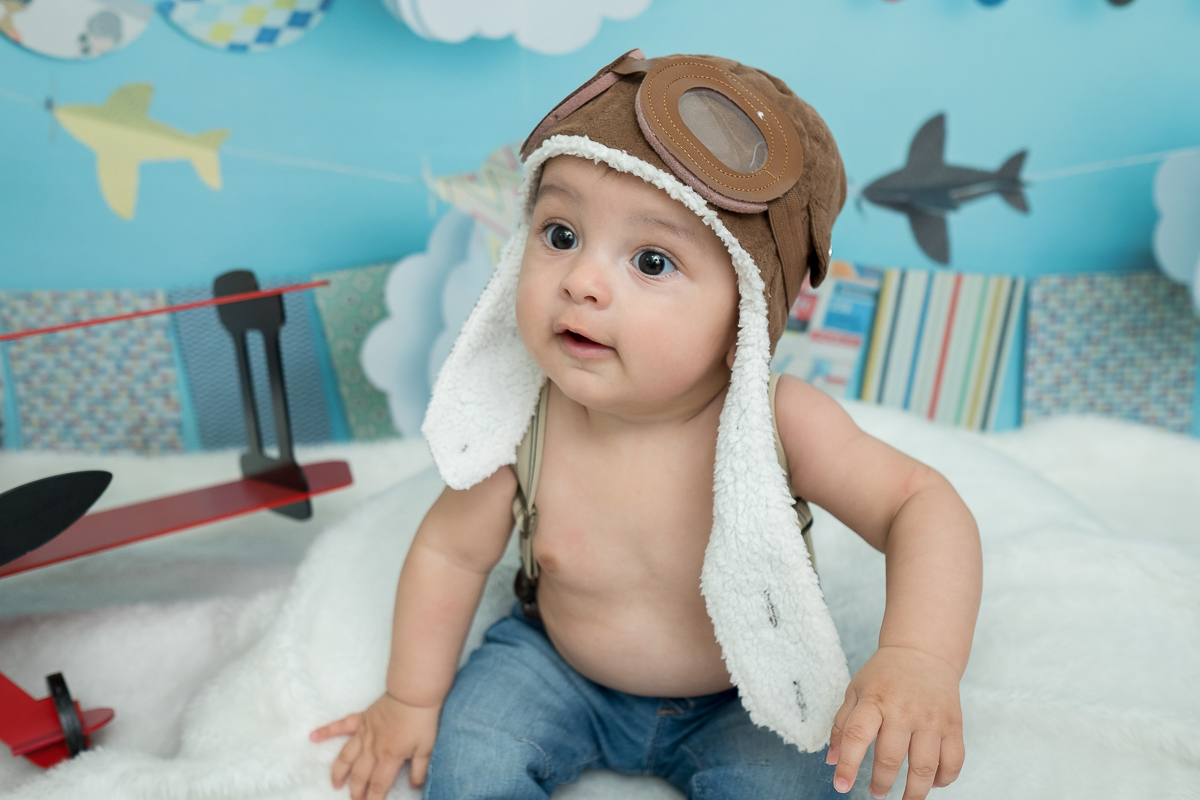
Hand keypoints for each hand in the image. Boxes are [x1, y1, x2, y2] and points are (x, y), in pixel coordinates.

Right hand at [310, 693, 440, 799]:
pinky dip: (326, 731)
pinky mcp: (361, 719)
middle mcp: (372, 748)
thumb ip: (419, 770)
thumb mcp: (426, 749)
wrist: (413, 693)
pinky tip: (313, 737)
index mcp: (388, 757)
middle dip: (356, 791)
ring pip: (346, 757)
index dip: (373, 799)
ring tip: (336, 785)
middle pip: (359, 775)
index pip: (378, 785)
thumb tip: (414, 787)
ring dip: (339, 772)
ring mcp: (364, 733)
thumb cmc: (422, 720)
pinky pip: (341, 726)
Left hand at [826, 646, 964, 798]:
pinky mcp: (953, 725)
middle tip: (876, 792)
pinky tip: (932, 783)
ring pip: (924, 768)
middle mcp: (903, 709)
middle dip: (881, 784)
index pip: (857, 735)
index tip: (841, 786)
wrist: (923, 651)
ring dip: (913, 792)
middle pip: (890, 758)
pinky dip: (943, 780)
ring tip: (904, 799)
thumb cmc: (884, 675)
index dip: (848, 764)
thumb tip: (831, 761)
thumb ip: (842, 725)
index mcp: (874, 699)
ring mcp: (931, 719)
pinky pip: (953, 762)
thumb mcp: (856, 691)